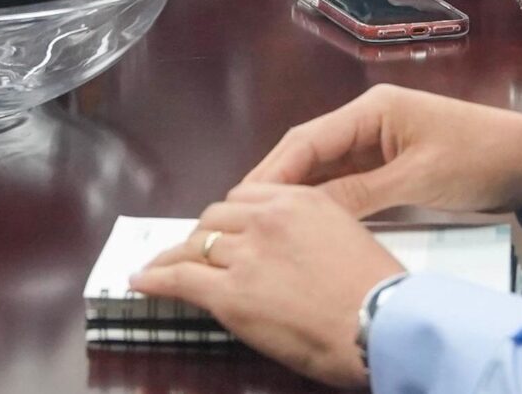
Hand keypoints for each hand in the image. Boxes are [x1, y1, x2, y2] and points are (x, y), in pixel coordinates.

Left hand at [130, 185, 399, 387]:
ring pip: (194, 246)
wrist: (380, 323)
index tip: (221, 232)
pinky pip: (179, 278)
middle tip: (195, 254)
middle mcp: (266, 218)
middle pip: (214, 219)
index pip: (243, 199)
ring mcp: (244, 254)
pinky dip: (155, 278)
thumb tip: (289, 252)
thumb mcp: (347, 238)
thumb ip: (309, 233)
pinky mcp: (229, 293)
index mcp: (298, 200)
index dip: (227, 218)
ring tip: (160, 267)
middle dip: (202, 237)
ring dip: (176, 257)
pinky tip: (140, 281)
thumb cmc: (376, 292)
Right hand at [239, 82, 521, 215]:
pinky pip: (344, 181)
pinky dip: (323, 200)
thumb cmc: (477, 158)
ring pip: (323, 168)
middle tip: (239, 219)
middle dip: (274, 183)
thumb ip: (360, 192)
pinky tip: (303, 223)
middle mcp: (366, 120)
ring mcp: (377, 142)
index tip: (242, 203)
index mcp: (370, 110)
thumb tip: (309, 215)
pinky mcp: (388, 164)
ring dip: (295, 194)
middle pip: (307, 151)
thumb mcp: (417, 178)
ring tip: (260, 225)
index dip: (272, 172)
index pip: (306, 140)